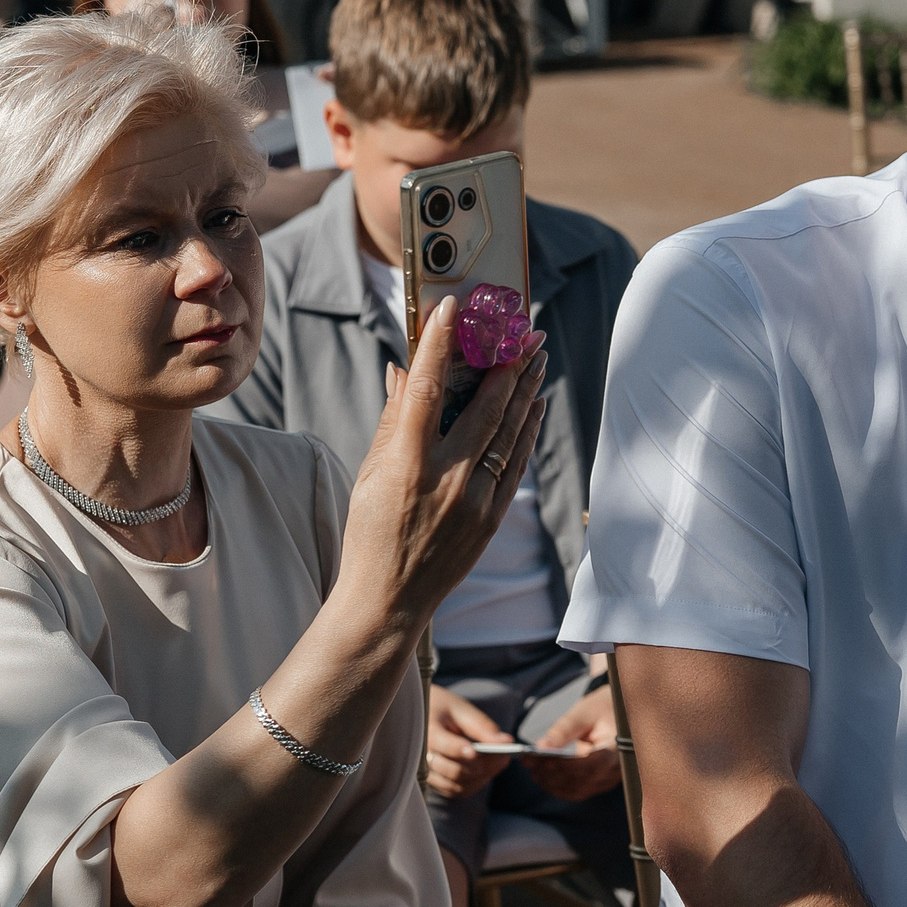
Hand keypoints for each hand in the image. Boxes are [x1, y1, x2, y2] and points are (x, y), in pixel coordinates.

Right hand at [334, 298, 546, 645]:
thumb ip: (392, 419)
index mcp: (406, 462)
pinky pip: (516, 463)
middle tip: (526, 328)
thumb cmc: (369, 532)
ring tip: (537, 356)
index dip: (442, 342)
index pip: (427, 387)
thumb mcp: (369, 473)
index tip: (456, 306)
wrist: (389, 600)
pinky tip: (534, 405)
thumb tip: (403, 370)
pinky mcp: (492, 518)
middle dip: (509, 361)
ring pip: (510, 431)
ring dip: (527, 389)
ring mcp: (475, 500)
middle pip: (487, 406)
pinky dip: (527, 430)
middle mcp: (446, 478)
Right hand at [427, 684, 508, 799]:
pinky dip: (474, 784)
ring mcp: (426, 773)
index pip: (441, 745)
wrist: (419, 717)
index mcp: (426, 731)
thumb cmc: (442, 709)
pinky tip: (487, 770)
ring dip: (481, 777)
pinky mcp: (434, 783)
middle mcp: (421, 757)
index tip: (475, 750)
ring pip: (457, 785)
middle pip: (453, 771)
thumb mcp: (460, 710)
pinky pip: (456, 791)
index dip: (459, 750)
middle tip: (504, 756)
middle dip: (482, 766)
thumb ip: (482, 726)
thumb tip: (507, 742)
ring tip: (500, 762)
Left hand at [523, 685, 621, 802]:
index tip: (544, 759)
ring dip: (550, 781)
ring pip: (576, 789)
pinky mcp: (598, 784)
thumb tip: (541, 747)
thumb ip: (563, 731)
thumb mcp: (584, 713)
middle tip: (527, 761)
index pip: (593, 763)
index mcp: (617, 748)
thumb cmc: (603, 709)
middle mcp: (615, 770)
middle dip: (551, 772)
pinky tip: (540, 775)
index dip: (568, 764)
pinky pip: (576, 791)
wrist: (618, 715)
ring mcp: (607, 780)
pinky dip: (556, 786)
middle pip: (581, 779)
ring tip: (530, 766)